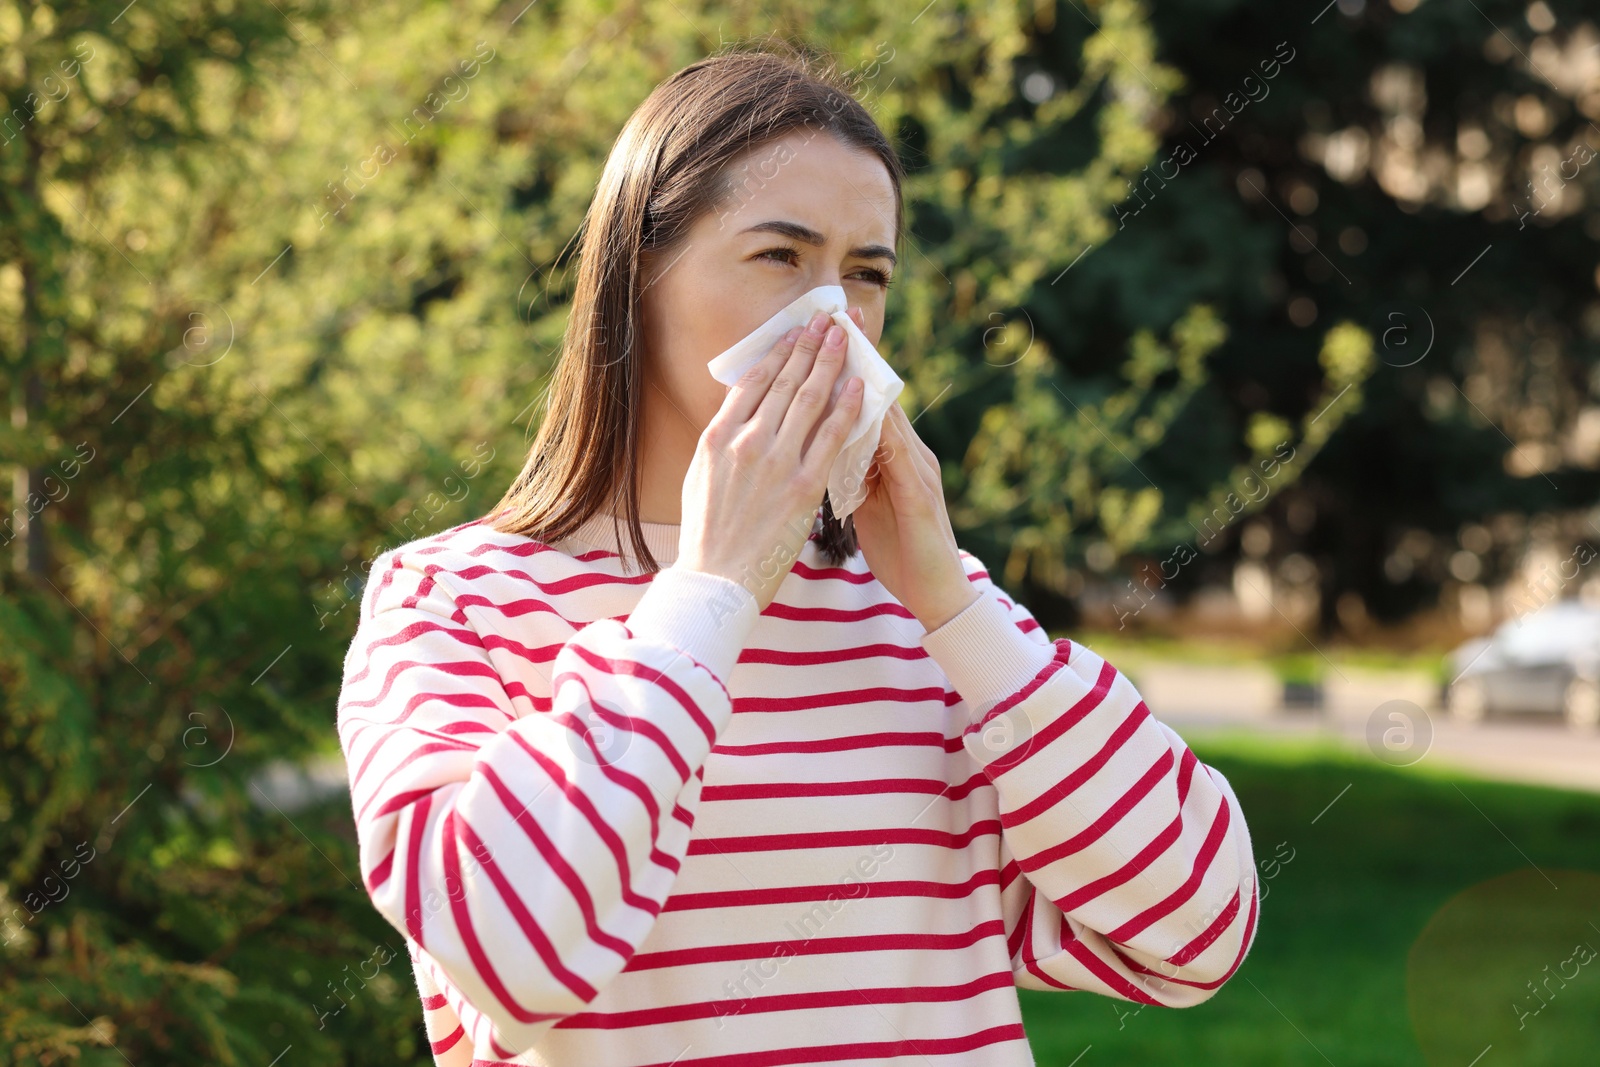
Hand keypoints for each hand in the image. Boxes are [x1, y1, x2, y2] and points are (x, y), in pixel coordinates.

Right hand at [678, 309, 864, 611]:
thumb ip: (721, 445)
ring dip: (830, 363)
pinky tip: (859, 386)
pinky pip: (831, 437)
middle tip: (826, 319)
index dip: (778, 353)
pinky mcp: (803, 487)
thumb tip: (735, 418)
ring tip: (844, 337)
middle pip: (783, 381)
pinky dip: (846, 407)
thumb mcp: (701, 479)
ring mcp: (776, 462)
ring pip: (809, 400)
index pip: (752, 382)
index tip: (794, 332)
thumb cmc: (707, 538)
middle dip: (808, 345)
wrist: (716, 583)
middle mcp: (746, 442)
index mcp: (717, 438)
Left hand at [844, 320, 979, 631]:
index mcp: (891, 455)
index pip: (861, 403)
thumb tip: (818, 446)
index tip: (817, 333)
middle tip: (832, 317)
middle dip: (854, 358)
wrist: (936, 593)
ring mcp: (918, 470)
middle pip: (877, 397)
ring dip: (866, 382)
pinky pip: (898, 456)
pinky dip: (880, 431)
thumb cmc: (899, 549)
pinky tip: (862, 412)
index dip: (840, 368)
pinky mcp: (920, 494)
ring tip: (844, 349)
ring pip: (888, 416)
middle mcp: (908, 453)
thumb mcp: (866, 502)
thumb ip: (849, 470)